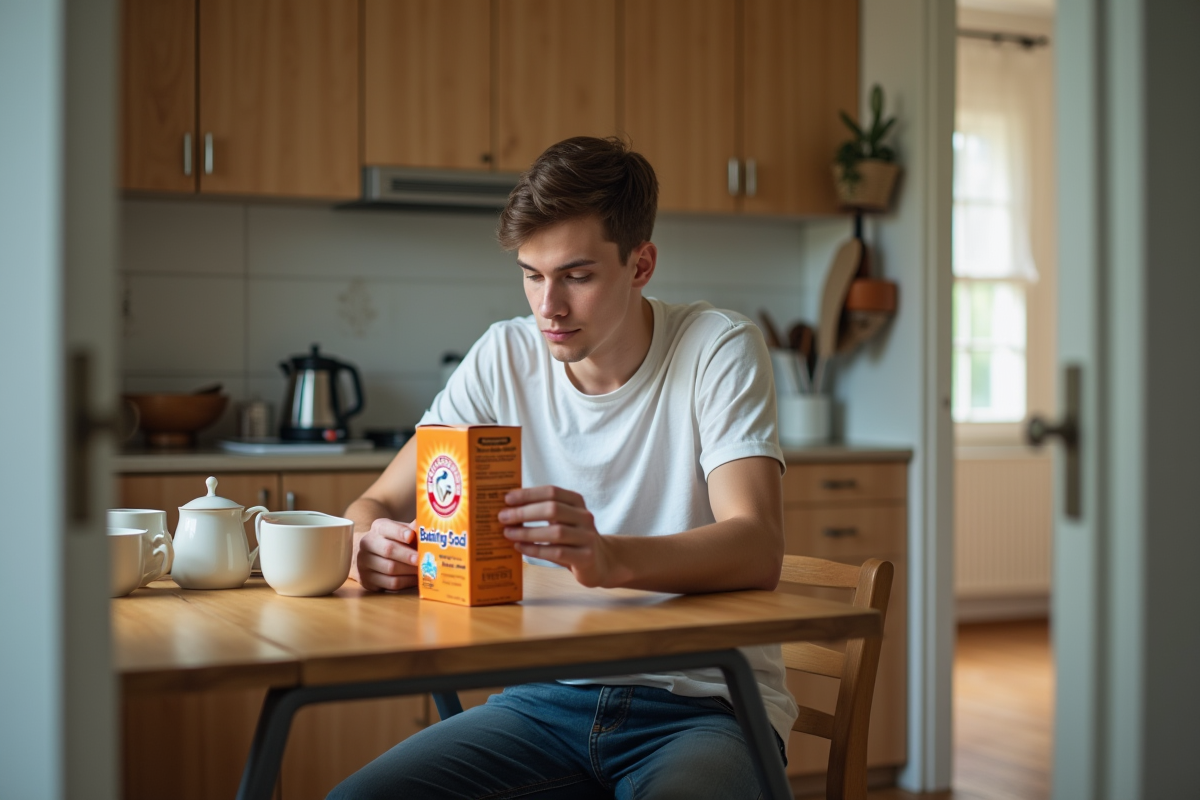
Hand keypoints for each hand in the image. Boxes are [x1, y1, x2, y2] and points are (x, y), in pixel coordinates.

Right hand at [352, 518, 419, 591]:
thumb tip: (426, 528)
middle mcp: (368, 544)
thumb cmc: (393, 541)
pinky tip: (415, 579)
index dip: (399, 532)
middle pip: (388, 550)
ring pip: (389, 569)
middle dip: (407, 555)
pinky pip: (390, 583)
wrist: (370, 556)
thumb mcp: (401, 531)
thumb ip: (413, 529)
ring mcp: (364, 563)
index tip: (411, 536)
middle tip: (421, 559)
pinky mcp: (368, 580)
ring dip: (409, 571)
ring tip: (423, 570)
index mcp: (378, 528)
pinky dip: (406, 582)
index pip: (386, 528)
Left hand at [499, 486, 616, 587]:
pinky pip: (557, 553)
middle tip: (503, 517)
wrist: (599, 561)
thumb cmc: (571, 537)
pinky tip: (520, 548)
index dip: (529, 494)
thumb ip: (541, 511)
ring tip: (508, 533)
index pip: (552, 492)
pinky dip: (536, 550)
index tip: (507, 498)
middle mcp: (584, 516)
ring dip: (528, 533)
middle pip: (553, 509)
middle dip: (524, 513)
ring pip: (555, 533)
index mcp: (577, 502)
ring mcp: (587, 537)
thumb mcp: (561, 519)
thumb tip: (508, 506)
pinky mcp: (586, 557)